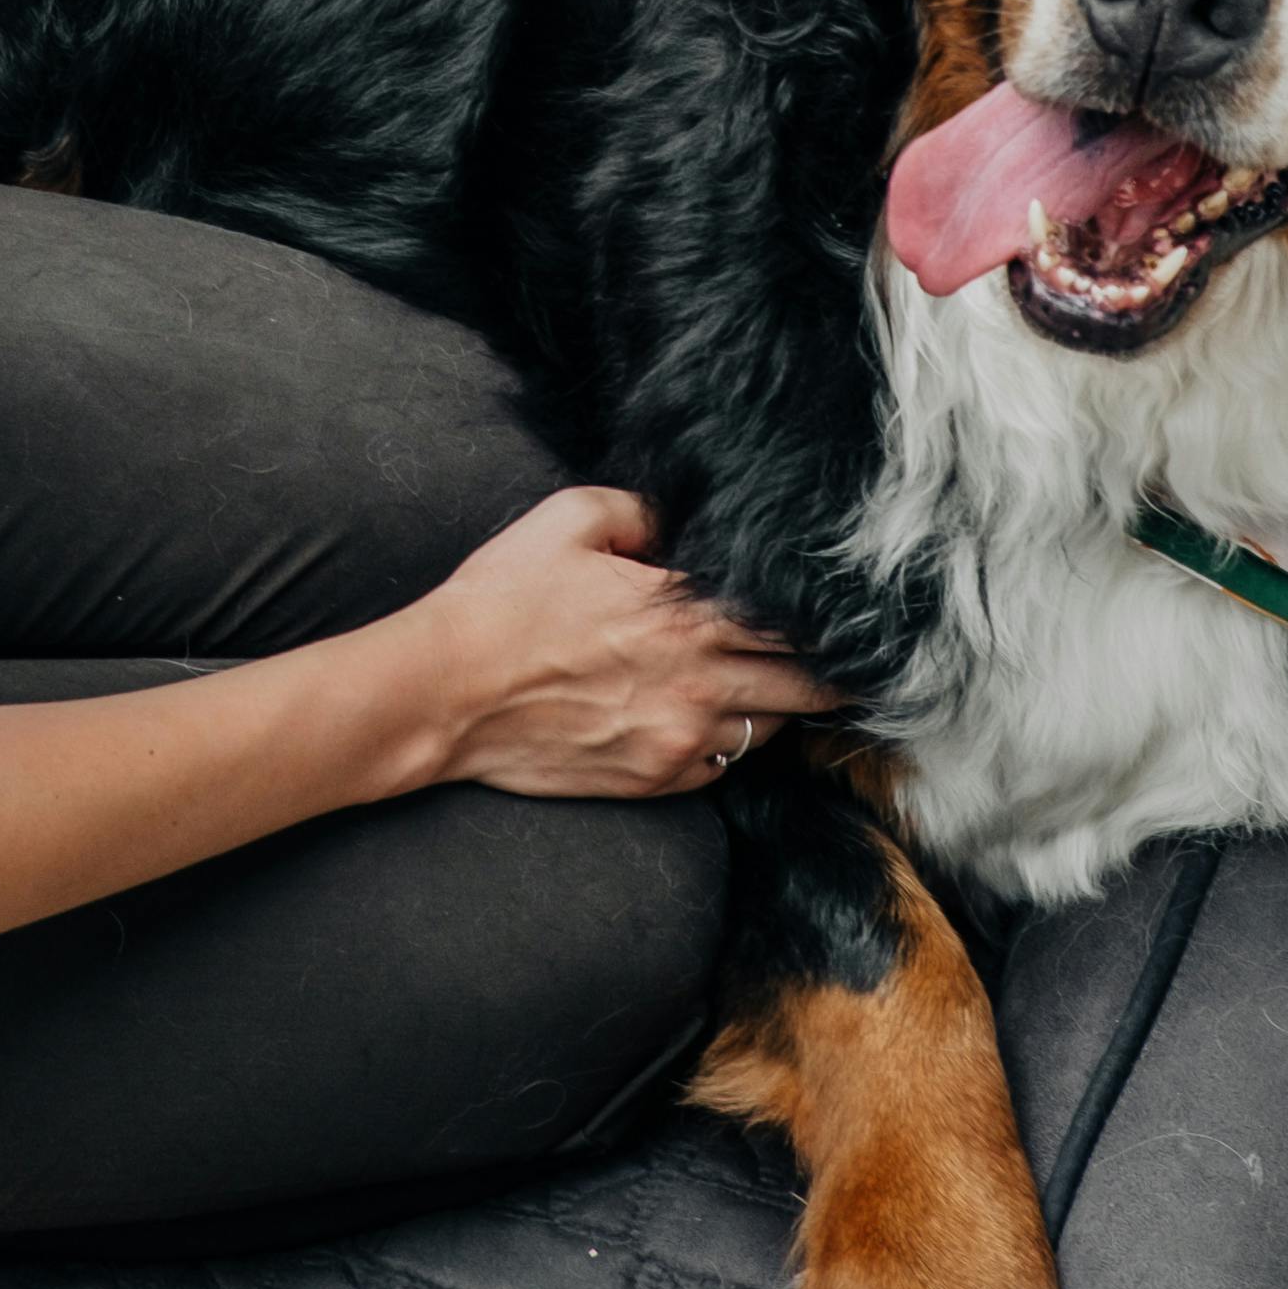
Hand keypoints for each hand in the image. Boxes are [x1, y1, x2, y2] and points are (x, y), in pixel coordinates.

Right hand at [406, 487, 838, 802]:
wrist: (444, 691)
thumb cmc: (500, 601)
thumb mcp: (566, 520)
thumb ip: (641, 510)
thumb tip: (679, 520)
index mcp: (686, 615)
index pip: (797, 624)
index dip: (830, 620)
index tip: (842, 613)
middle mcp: (698, 683)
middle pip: (807, 687)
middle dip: (830, 672)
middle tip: (843, 659)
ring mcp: (679, 738)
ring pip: (771, 729)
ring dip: (775, 705)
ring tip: (765, 681)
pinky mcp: (654, 778)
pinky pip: (721, 766)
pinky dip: (725, 744)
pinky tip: (703, 717)